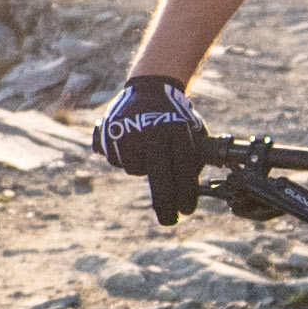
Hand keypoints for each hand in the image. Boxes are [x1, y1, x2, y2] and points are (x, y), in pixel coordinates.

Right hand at [93, 75, 206, 224]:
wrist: (150, 87)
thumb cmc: (177, 117)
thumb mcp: (193, 132)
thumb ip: (196, 159)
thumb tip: (193, 193)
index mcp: (177, 130)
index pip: (183, 169)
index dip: (185, 193)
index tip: (186, 211)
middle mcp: (154, 132)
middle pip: (160, 177)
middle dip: (165, 204)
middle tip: (170, 221)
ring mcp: (131, 132)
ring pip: (137, 170)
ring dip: (143, 167)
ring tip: (148, 148)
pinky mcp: (111, 134)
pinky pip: (119, 161)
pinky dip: (126, 158)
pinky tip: (133, 143)